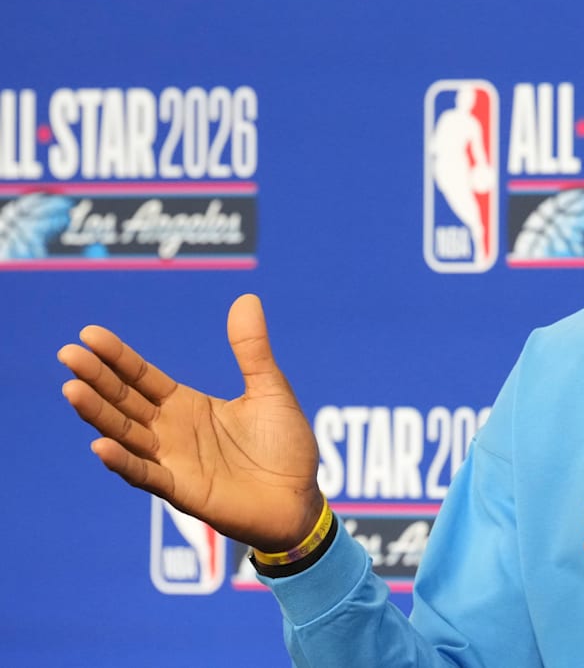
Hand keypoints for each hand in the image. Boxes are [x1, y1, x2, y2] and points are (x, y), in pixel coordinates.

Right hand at [58, 294, 323, 552]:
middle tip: (68, 353)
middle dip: (97, 378)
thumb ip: (252, 350)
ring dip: (99, 415)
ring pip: (127, 435)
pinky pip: (147, 476)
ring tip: (72, 389)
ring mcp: (173, 462)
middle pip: (125, 401)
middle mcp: (171, 432)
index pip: (142, 377)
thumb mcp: (270, 389)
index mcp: (187, 406)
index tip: (89, 334)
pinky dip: (124, 462)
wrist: (302, 499)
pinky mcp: (184, 491)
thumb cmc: (285, 447)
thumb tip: (247, 298)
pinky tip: (101, 445)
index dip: (117, 357)